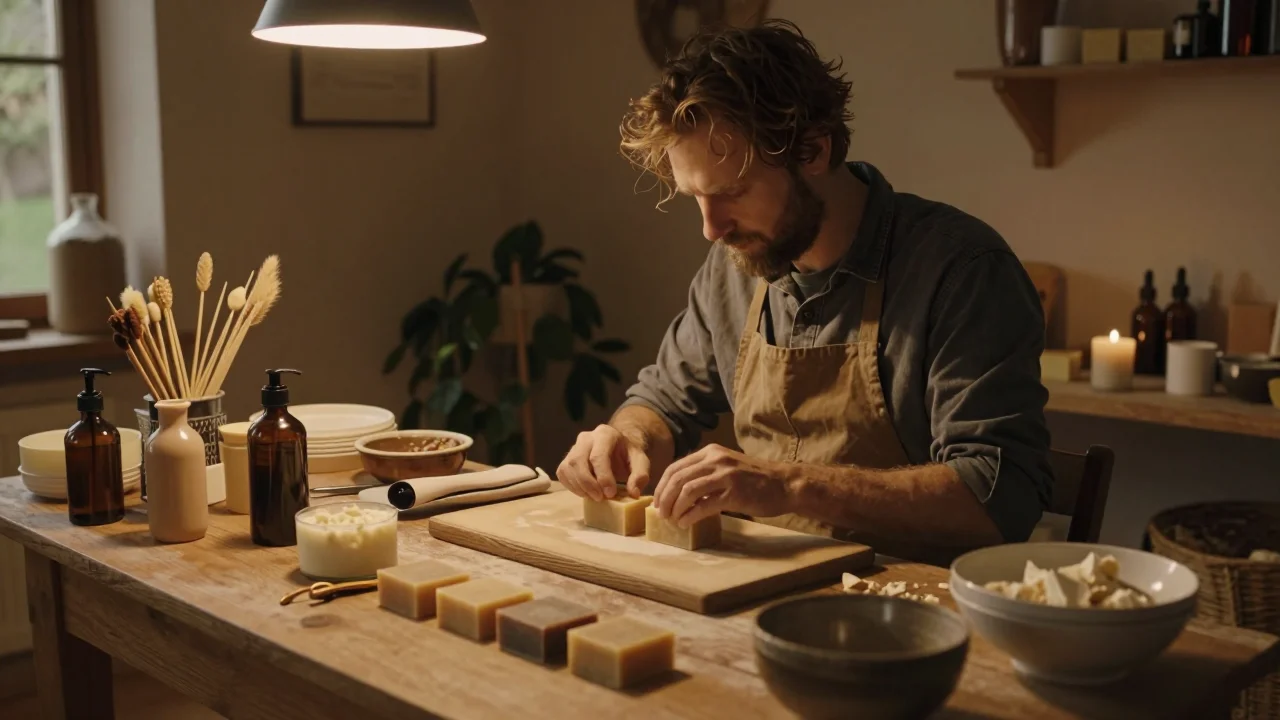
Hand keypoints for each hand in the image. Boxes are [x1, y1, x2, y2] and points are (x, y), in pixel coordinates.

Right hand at [555, 425, 651, 501]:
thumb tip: (633, 492)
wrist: (617, 450)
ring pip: (568, 467)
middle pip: (578, 460)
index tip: (611, 494)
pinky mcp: (567, 459)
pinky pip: (563, 473)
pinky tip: (585, 493)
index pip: (598, 455)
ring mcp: (574, 447)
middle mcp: (586, 437)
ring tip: (594, 497)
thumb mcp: (641, 462)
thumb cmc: (628, 456)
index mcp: (605, 434)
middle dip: (588, 483)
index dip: (603, 477)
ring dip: (579, 486)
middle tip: (600, 498)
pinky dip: (572, 486)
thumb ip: (640, 475)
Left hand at [652, 444, 791, 527]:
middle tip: (662, 514)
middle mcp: (716, 460)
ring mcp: (726, 476)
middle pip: (678, 478)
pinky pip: (704, 505)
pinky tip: (686, 523)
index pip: (676, 467)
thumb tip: (677, 492)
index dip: (662, 486)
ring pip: (687, 490)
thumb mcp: (726, 467)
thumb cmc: (755, 480)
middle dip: (664, 498)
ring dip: (675, 508)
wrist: (784, 484)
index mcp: (711, 452)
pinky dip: (690, 515)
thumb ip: (704, 473)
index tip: (657, 502)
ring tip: (673, 519)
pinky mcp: (735, 493)